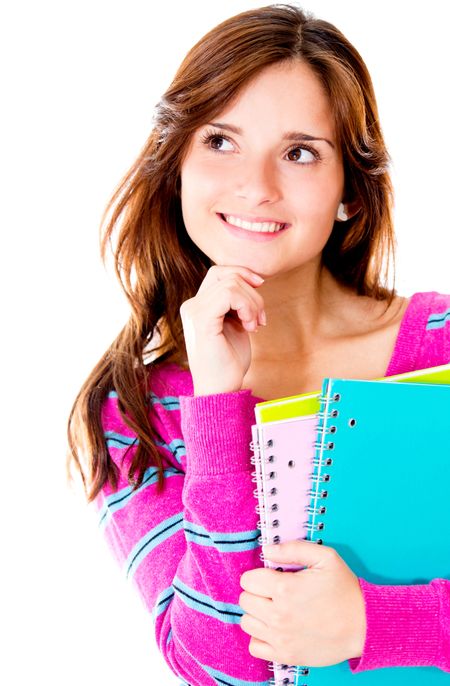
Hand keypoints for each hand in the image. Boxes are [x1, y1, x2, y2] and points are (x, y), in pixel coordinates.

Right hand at [179, 265, 265, 395]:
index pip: (219, 273)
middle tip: (260, 320)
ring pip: (231, 284)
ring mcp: (194, 311)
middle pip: (227, 275)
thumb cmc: (228, 363)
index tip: (260, 287)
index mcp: (197, 306)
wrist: (220, 390)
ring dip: (252, 303)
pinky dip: (246, 306)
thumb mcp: (235, 325)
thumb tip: (253, 281)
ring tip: (255, 325)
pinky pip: (228, 294)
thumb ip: (236, 304)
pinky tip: (249, 326)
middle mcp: (191, 306)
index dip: (242, 274)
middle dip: (252, 293)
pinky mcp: (202, 320)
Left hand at [239, 540, 365, 666]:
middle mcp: (278, 615)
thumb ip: (293, 549)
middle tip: (273, 592)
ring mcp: (280, 638)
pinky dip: (260, 637)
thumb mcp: (325, 557)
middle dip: (256, 592)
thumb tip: (267, 550)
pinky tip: (274, 629)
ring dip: (256, 614)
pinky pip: (254, 647)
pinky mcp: (286, 655)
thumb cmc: (345, 590)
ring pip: (247, 622)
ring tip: (273, 609)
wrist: (364, 626)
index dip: (258, 575)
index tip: (270, 577)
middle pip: (245, 600)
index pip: (248, 580)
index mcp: (285, 588)